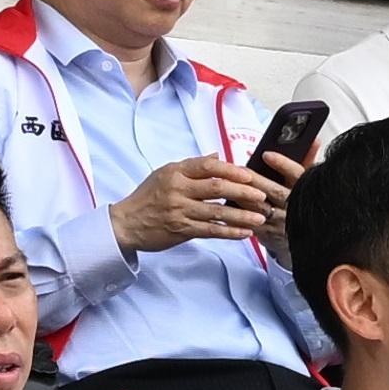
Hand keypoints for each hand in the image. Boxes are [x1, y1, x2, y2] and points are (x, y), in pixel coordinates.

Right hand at [109, 155, 276, 253]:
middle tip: (262, 195)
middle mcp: (178, 189)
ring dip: (241, 215)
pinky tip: (245, 233)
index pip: (207, 166)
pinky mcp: (181, 229)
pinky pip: (210, 231)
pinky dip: (229, 232)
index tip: (249, 175)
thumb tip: (217, 156)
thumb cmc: (147, 197)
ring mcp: (180, 210)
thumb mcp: (165, 174)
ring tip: (260, 217)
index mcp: (175, 172)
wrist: (126, 223)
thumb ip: (192, 166)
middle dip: (243, 191)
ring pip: (217, 212)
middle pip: (216, 188)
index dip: (231, 170)